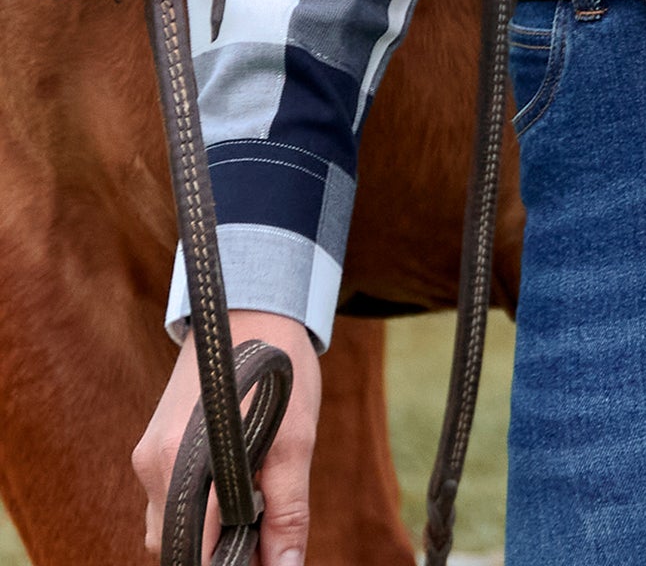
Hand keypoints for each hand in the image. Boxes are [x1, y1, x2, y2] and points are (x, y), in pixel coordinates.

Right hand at [133, 311, 321, 563]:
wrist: (253, 306)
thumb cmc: (278, 369)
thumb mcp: (296, 440)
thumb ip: (287, 511)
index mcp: (186, 465)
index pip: (195, 555)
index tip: (260, 556)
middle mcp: (154, 465)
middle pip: (179, 546)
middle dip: (218, 550)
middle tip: (263, 528)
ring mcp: (147, 456)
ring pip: (171, 527)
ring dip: (209, 529)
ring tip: (253, 496)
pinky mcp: (151, 447)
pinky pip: (167, 500)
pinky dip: (198, 507)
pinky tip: (233, 480)